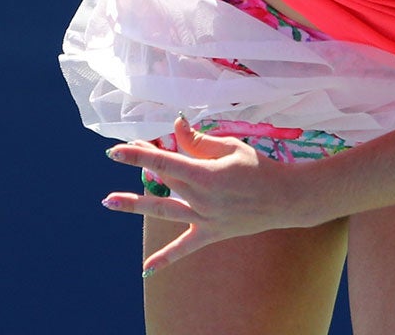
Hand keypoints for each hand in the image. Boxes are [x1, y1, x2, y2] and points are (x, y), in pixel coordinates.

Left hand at [101, 118, 324, 274]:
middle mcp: (201, 198)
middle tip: (115, 156)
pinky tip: (145, 269)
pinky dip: (165, 258)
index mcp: (206, 173)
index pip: (165, 160)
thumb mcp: (230, 147)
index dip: (139, 153)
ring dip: (135, 204)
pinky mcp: (212, 233)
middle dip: (137, 167)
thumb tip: (175, 126)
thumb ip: (199, 140)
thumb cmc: (259, 167)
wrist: (286, 199)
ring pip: (163, 211)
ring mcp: (205, 218)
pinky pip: (184, 247)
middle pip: (161, 180)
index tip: (117, 148)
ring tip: (109, 201)